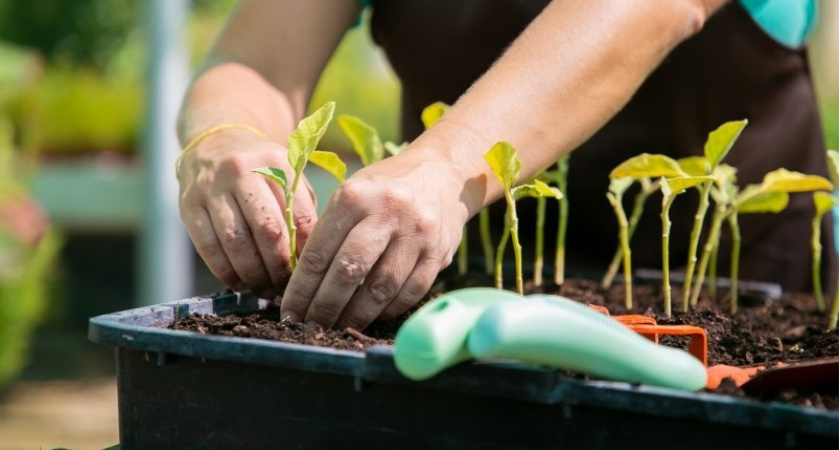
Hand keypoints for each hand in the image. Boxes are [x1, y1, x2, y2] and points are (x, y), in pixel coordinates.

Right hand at [178, 129, 316, 297]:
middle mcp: (242, 171)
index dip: (305, 251)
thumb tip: (310, 259)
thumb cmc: (262, 172)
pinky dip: (226, 272)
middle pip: (267, 231)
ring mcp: (211, 187)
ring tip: (265, 290)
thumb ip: (301, 209)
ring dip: (253, 275)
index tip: (309, 272)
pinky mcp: (188, 205)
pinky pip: (209, 248)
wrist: (214, 145)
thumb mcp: (287, 176)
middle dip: (279, 268)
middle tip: (286, 289)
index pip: (298, 215)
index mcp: (276, 163)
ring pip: (236, 243)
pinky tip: (240, 283)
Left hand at [280, 149, 469, 329]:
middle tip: (311, 327)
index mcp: (354, 196)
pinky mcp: (439, 252)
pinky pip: (410, 292)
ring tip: (339, 327)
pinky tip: (374, 315)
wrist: (442, 174)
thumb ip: (329, 232)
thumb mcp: (352, 194)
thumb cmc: (384, 190)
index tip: (289, 312)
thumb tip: (301, 284)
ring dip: (356, 315)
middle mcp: (387, 212)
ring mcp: (416, 233)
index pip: (319, 252)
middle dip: (325, 307)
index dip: (301, 289)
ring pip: (381, 288)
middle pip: (348, 272)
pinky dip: (389, 309)